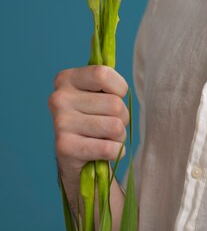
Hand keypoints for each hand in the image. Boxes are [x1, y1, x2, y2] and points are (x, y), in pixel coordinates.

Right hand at [48, 65, 129, 195]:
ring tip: (108, 137)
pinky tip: (106, 150)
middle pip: (115, 104)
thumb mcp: (97, 92)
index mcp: (67, 79)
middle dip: (123, 117)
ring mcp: (60, 122)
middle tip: (110, 123)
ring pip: (115, 126)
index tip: (116, 96)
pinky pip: (108, 148)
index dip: (120, 88)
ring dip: (120, 135)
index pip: (103, 74)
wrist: (76, 156)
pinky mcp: (64, 147)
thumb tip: (122, 88)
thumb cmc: (93, 117)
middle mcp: (59, 98)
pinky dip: (116, 152)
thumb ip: (107, 82)